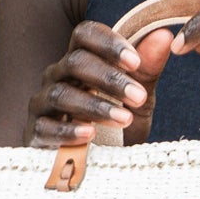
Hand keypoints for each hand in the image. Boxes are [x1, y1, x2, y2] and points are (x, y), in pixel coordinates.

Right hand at [24, 22, 174, 147]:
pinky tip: (90, 134)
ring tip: (124, 118)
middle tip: (139, 97)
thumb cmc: (117, 123)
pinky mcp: (35, 132)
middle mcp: (57, 75)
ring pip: (62, 94)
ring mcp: (43, 102)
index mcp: (80, 60)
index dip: (108, 43)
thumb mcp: (139, 98)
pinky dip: (68, 130)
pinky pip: (45, 127)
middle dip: (109, 78)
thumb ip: (148, 69)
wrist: (100, 163)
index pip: (85, 35)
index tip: (135, 62)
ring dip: (95, 106)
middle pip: (75, 63)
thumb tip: (164, 36)